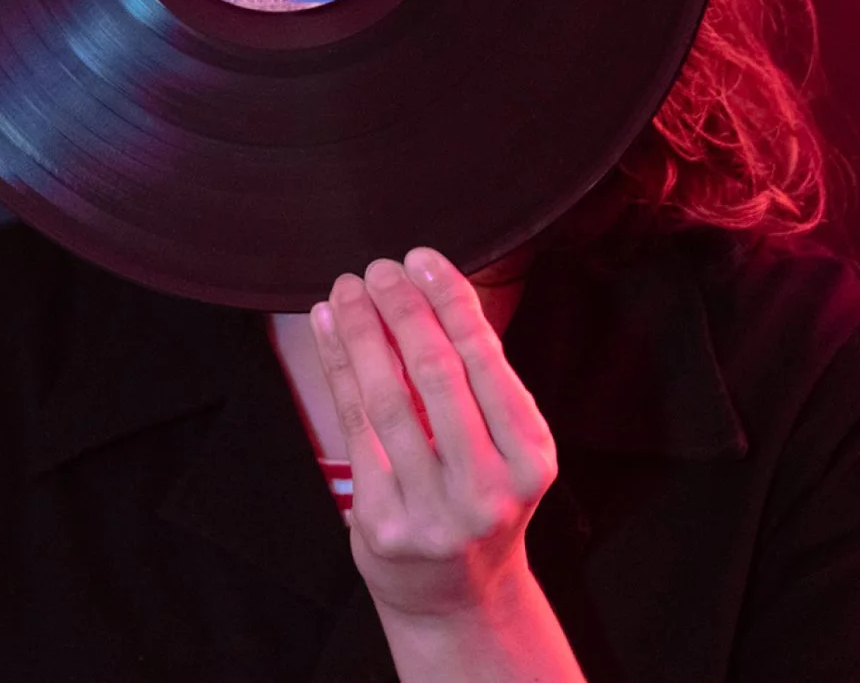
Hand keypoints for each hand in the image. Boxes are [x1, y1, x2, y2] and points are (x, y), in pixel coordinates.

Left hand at [310, 248, 560, 623]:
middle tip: (378, 268)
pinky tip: (328, 332)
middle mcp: (489, 487)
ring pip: (389, 400)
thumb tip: (431, 286)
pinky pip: (355, 430)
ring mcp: (435, 511)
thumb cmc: (476, 498)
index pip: (487, 362)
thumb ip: (478, 380)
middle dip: (403, 310)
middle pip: (437, 376)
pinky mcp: (384, 525)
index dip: (451, 302)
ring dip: (362, 334)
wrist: (457, 599)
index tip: (422, 259)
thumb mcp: (503, 447)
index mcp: (531, 457)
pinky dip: (339, 371)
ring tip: (348, 290)